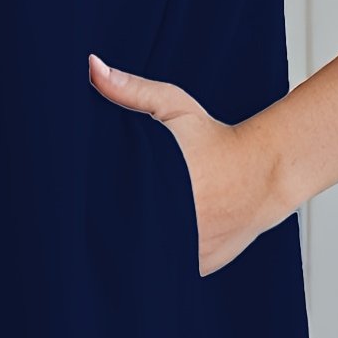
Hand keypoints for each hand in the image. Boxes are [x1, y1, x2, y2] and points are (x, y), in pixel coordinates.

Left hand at [88, 54, 289, 275]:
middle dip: (105, 231)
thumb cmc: (216, 138)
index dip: (85, 209)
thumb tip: (92, 67)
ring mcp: (185, 252)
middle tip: (88, 222)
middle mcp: (170, 225)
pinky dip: (155, 264)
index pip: (103, 209)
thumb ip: (131, 90)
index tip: (71, 204)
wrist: (266, 171)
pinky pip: (166, 270)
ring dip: (130, 251)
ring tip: (118, 237)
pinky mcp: (197, 267)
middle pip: (119, 239)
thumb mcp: (174, 107)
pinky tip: (147, 250)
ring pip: (142, 261)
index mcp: (156, 188)